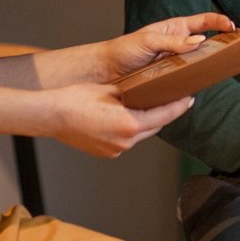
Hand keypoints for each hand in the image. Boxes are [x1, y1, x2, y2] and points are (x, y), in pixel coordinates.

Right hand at [43, 81, 194, 157]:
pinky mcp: (106, 153)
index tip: (189, 97)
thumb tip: (150, 87)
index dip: (179, 105)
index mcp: (129, 125)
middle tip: (175, 97)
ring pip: (141, 134)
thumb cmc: (76, 98)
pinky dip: (131, 128)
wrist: (50, 115)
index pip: (164, 115)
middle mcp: (125, 142)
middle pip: (155, 126)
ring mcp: (115, 150)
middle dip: (165, 112)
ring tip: (151, 104)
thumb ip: (134, 91)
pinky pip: (127, 139)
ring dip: (147, 121)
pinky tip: (129, 115)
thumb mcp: (110, 89)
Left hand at [97, 12, 235, 79]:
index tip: (232, 26)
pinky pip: (188, 78)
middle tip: (236, 47)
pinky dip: (196, 79)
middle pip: (207, 42)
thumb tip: (198, 41)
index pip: (204, 21)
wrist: (107, 71)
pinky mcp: (172, 78)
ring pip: (199, 61)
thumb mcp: (149, 41)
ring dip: (209, 63)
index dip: (219, 22)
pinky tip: (200, 83)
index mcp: (176, 29)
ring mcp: (177, 62)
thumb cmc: (124, 50)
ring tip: (221, 66)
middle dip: (222, 43)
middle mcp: (179, 45)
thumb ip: (173, 42)